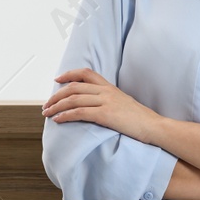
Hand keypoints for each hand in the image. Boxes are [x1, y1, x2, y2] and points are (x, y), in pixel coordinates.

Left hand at [43, 68, 160, 141]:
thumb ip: (108, 99)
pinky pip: (80, 113)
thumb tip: (93, 104)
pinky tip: (58, 120)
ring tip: (47, 113)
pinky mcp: (105, 115)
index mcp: (110, 87)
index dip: (69, 74)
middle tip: (46, 105)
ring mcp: (106, 102)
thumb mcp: (123, 103)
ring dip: (57, 106)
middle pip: (74, 87)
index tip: (57, 80)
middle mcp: (106, 91)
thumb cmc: (139, 119)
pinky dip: (65, 115)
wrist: (153, 126)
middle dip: (56, 96)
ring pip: (74, 99)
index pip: (86, 73)